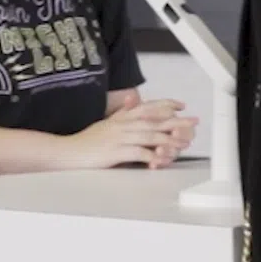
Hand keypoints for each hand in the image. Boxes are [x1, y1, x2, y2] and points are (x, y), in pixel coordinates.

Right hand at [65, 99, 188, 169]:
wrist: (66, 152)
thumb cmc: (86, 141)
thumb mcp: (105, 123)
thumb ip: (121, 114)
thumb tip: (132, 102)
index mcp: (121, 118)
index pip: (147, 107)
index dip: (165, 104)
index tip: (181, 105)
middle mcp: (122, 125)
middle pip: (154, 121)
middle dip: (176, 121)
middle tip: (193, 122)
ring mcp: (118, 138)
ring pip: (149, 136)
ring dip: (168, 140)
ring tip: (183, 143)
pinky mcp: (114, 153)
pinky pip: (138, 153)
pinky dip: (151, 156)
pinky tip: (162, 159)